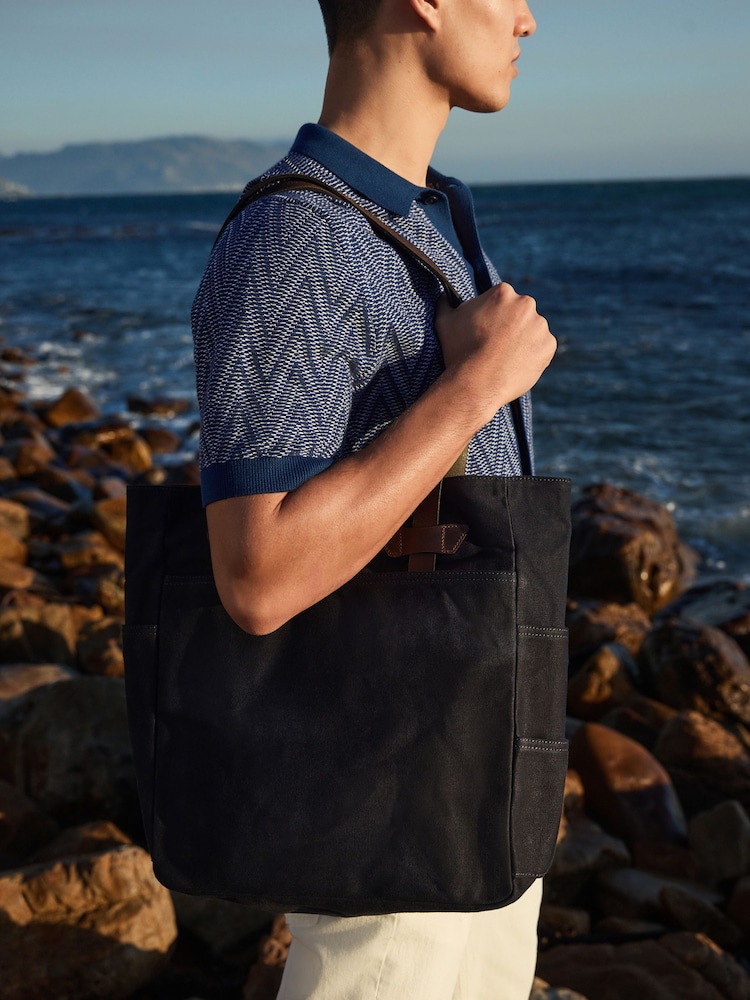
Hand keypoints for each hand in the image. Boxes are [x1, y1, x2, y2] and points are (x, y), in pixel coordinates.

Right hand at [434, 281, 556, 423]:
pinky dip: (533, 356)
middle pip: (520, 313)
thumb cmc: (458, 351)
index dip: (492, 316)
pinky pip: (542, 349)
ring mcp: (540, 325)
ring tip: (505, 358)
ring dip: (523, 340)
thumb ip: (445, 304)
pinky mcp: (549, 345)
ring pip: (532, 331)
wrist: (477, 382)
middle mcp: (525, 303)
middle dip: (510, 326)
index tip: (485, 331)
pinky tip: (516, 365)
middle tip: (496, 346)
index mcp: (503, 292)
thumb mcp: (445, 322)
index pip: (501, 300)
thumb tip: (443, 296)